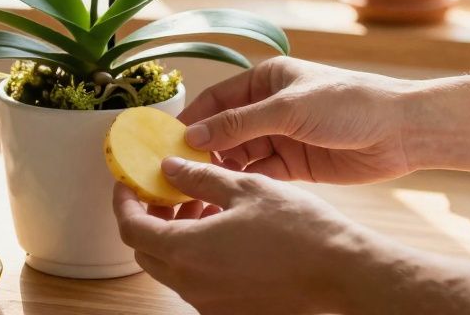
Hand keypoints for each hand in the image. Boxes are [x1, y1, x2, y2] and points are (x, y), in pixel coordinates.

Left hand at [113, 157, 386, 314]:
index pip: (132, 228)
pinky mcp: (232, 311)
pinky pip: (200, 282)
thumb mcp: (245, 188)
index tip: (128, 183)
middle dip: (149, 218)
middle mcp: (192, 285)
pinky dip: (199, 255)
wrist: (344, 274)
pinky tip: (224, 231)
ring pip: (174, 267)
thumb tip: (169, 169)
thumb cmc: (299, 230)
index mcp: (186, 251)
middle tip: (165, 191)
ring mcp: (211, 303)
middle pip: (148, 252)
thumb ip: (199, 178)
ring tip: (203, 204)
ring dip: (176, 236)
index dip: (125, 202)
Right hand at [179, 56, 417, 183]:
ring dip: (222, 170)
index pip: (217, 99)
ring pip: (240, 155)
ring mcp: (282, 137)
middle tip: (178, 173)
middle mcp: (269, 107)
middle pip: (224, 130)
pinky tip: (230, 195)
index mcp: (266, 80)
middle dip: (203, 150)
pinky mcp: (295, 165)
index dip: (192, 120)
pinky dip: (246, 183)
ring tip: (199, 189)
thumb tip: (194, 135)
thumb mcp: (289, 109)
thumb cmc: (349, 104)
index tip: (166, 143)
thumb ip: (240, 123)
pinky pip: (261, 174)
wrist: (401, 132)